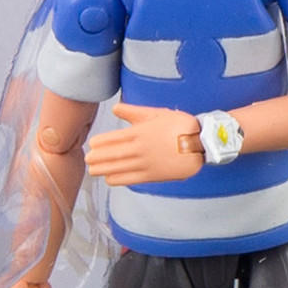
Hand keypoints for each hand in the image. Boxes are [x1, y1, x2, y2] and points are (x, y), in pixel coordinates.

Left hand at [83, 102, 204, 186]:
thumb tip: (116, 108)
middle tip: (88, 160)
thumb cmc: (179, 125)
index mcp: (138, 132)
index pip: (113, 138)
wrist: (200, 142)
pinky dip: (118, 179)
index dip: (100, 143)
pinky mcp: (152, 175)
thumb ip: (134, 112)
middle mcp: (138, 148)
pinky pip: (131, 179)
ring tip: (93, 170)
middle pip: (112, 154)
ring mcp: (145, 163)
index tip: (92, 145)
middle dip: (98, 158)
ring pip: (118, 167)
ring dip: (104, 169)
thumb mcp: (156, 113)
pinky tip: (109, 180)